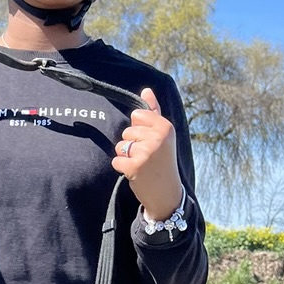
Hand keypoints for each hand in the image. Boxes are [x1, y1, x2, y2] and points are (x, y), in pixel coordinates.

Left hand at [112, 89, 182, 220]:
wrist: (167, 193)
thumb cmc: (163, 162)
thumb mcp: (163, 136)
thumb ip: (153, 112)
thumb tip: (146, 90)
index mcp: (165, 126)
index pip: (137, 115)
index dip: (139, 130)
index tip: (150, 142)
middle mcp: (157, 137)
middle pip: (127, 131)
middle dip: (132, 145)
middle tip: (147, 158)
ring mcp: (147, 152)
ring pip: (120, 145)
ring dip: (127, 157)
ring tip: (142, 165)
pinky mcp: (135, 166)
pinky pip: (116, 160)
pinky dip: (122, 168)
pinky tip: (135, 174)